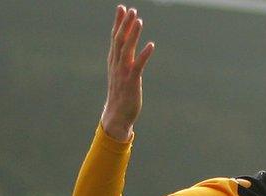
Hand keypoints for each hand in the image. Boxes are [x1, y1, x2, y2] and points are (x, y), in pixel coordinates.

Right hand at [100, 5, 154, 140]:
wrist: (117, 116)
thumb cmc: (120, 94)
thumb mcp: (120, 74)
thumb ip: (122, 61)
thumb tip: (125, 50)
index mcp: (114, 61)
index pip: (115, 38)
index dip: (118, 22)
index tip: (122, 8)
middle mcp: (116, 65)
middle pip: (119, 40)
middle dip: (125, 24)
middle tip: (131, 9)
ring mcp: (123, 73)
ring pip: (126, 50)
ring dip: (133, 34)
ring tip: (139, 20)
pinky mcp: (131, 82)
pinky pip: (138, 66)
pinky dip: (144, 55)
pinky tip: (151, 45)